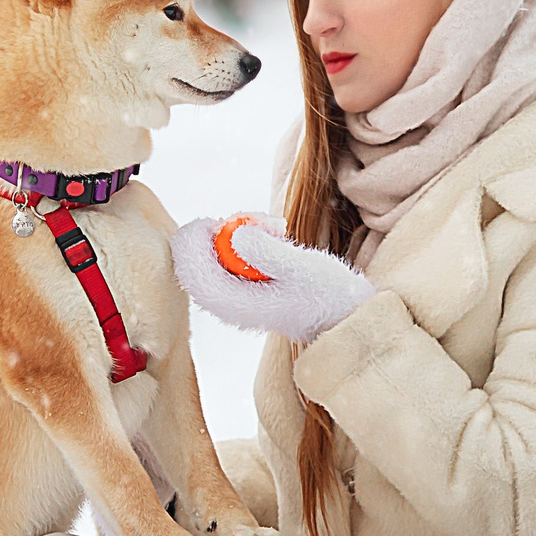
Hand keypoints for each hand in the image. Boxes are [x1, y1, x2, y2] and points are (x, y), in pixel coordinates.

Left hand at [170, 214, 374, 343]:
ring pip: (210, 258)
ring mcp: (235, 298)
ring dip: (233, 233)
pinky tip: (271, 235)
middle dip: (213, 233)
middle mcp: (229, 306)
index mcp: (237, 306)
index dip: (193, 242)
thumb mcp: (304, 269)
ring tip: (273, 228)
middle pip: (193, 264)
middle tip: (249, 220)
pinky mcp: (243, 288)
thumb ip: (269, 253)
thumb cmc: (327, 295)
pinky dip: (243, 240)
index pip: (192, 274)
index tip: (216, 221)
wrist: (343, 314)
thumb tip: (236, 235)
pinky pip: (226, 259)